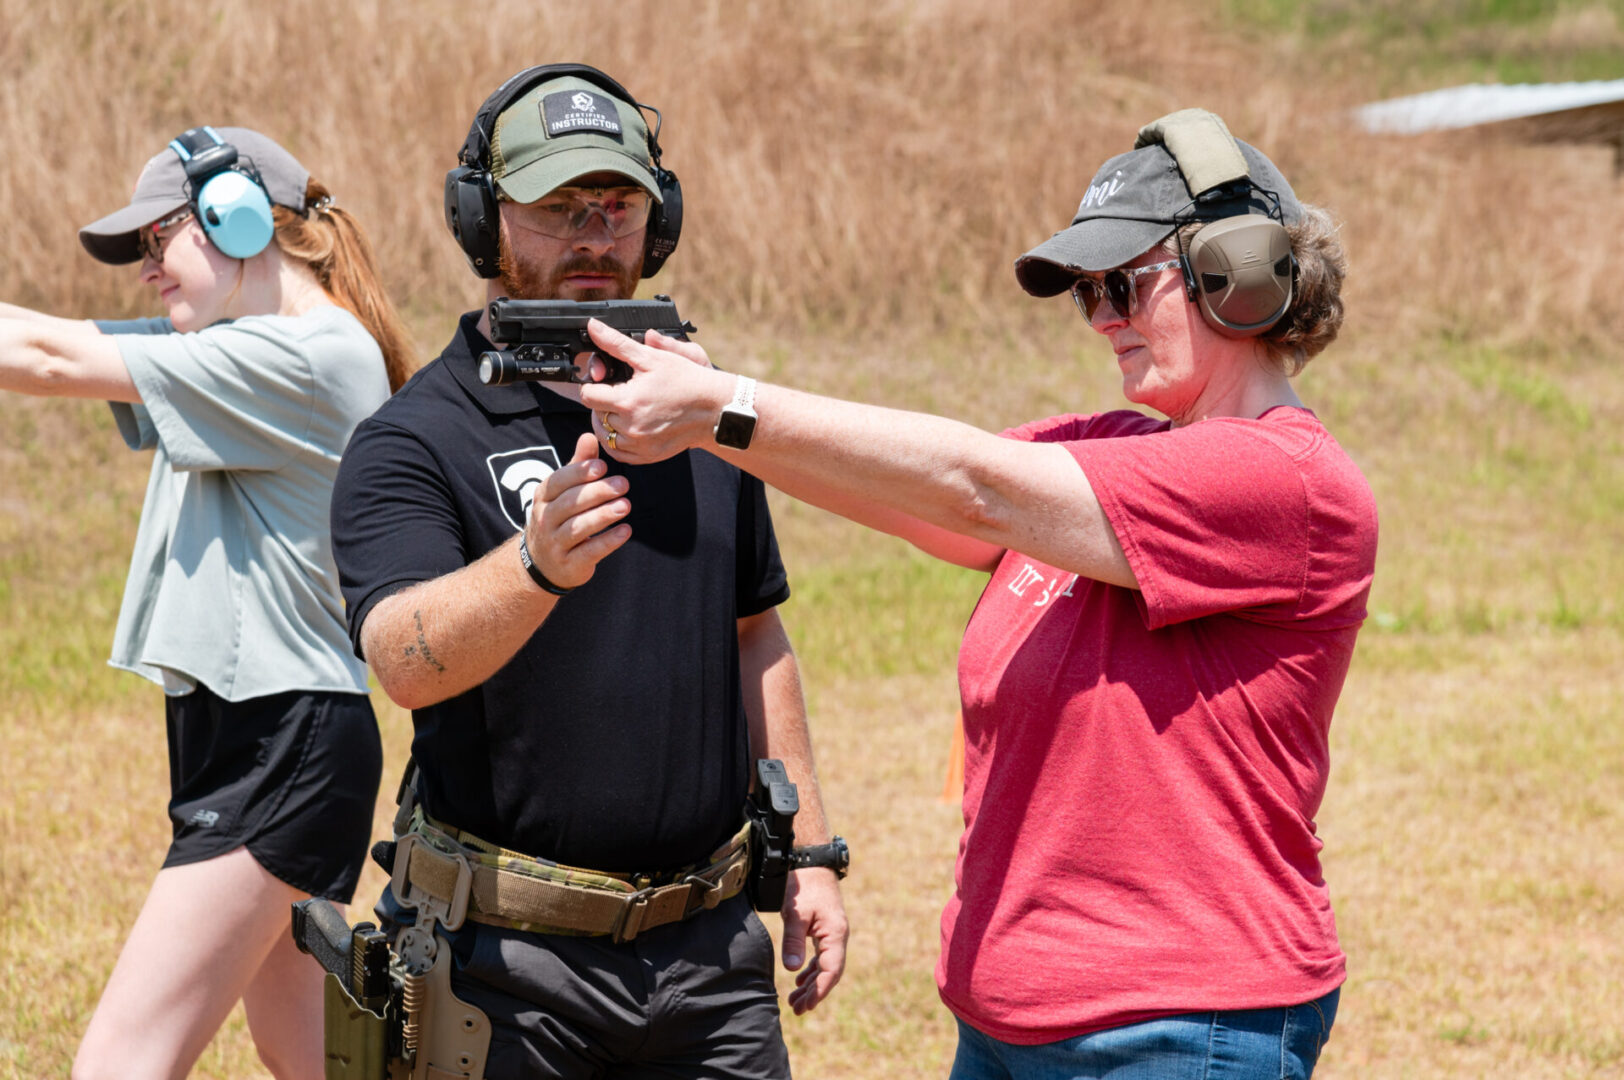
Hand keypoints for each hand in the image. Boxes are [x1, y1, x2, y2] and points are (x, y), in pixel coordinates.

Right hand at [523, 432, 631, 588]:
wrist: (541, 563)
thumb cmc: (558, 516)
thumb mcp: (563, 491)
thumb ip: (578, 465)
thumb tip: (590, 434)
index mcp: (543, 496)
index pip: (559, 481)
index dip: (579, 473)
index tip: (602, 466)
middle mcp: (545, 519)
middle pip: (570, 503)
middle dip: (597, 492)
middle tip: (623, 484)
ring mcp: (555, 543)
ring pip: (578, 528)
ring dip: (603, 516)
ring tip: (625, 506)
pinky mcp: (569, 564)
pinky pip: (589, 552)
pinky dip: (608, 542)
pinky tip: (626, 531)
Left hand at [579, 320, 732, 464]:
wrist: (715, 409)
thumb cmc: (687, 380)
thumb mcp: (652, 357)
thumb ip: (617, 343)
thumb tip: (593, 326)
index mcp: (627, 400)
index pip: (588, 395)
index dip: (594, 385)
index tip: (605, 381)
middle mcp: (630, 427)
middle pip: (595, 414)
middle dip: (603, 402)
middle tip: (620, 392)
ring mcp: (639, 445)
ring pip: (604, 435)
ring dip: (608, 422)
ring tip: (624, 408)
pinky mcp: (647, 456)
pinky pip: (618, 453)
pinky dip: (617, 441)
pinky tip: (628, 427)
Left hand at [779, 867, 846, 1014]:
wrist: (811, 862)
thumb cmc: (804, 885)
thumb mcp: (795, 914)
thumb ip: (793, 941)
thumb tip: (793, 970)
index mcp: (835, 933)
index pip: (831, 970)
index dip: (820, 991)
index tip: (806, 1006)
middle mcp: (838, 936)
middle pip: (829, 972)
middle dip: (814, 993)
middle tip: (797, 1010)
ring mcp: (833, 933)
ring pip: (825, 966)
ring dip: (811, 984)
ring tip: (795, 1001)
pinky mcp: (825, 930)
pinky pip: (822, 956)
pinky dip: (811, 970)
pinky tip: (799, 980)